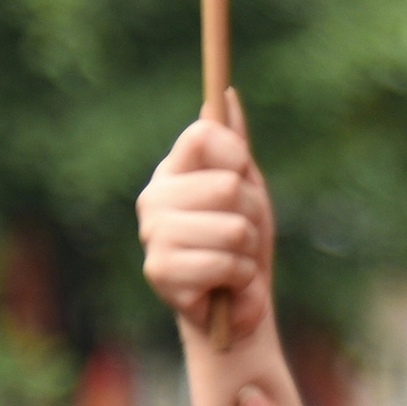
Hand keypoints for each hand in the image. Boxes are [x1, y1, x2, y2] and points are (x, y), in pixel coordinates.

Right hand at [137, 94, 273, 340]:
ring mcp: (154, 234)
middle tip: (241, 235)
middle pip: (228, 186)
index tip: (242, 176)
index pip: (203, 136)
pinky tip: (225, 285)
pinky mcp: (161, 272)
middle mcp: (154, 198)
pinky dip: (241, 278)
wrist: (237, 309)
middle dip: (253, 215)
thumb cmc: (242, 245)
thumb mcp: (247, 189)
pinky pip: (226, 263)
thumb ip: (234, 146)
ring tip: (234, 261)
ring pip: (234, 228)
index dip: (235, 155)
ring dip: (248, 251)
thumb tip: (227, 96)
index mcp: (173, 172)